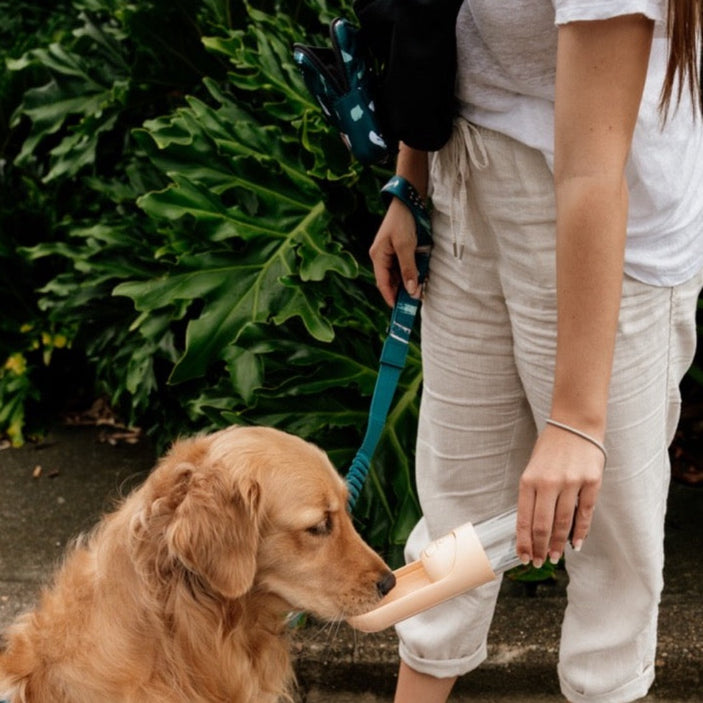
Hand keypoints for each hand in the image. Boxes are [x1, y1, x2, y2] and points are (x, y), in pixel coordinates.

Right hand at [369, 197, 419, 306]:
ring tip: (421, 290)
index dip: (391, 297)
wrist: (409, 200)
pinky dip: (412, 272)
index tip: (400, 310)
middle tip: (415, 302)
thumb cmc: (404, 220)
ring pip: (399, 274)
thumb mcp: (406, 246)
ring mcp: (390, 253)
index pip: (383, 283)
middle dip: (402, 291)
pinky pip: (404, 266)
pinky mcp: (399, 250)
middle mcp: (382, 257)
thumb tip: (411, 290)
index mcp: (378, 256)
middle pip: (391, 281)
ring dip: (409, 282)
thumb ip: (409, 269)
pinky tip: (421, 276)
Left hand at [516, 423, 603, 566]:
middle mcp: (548, 483)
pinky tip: (576, 544)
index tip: (523, 557)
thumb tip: (531, 528)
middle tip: (539, 562)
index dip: (524, 542)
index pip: (524, 518)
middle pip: (543, 525)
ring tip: (555, 558)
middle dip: (540, 548)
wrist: (575, 425)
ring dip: (558, 544)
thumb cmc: (550, 449)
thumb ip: (532, 495)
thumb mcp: (532, 468)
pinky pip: (585, 513)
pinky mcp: (591, 482)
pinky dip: (580, 532)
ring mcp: (571, 483)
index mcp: (529, 480)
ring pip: (563, 522)